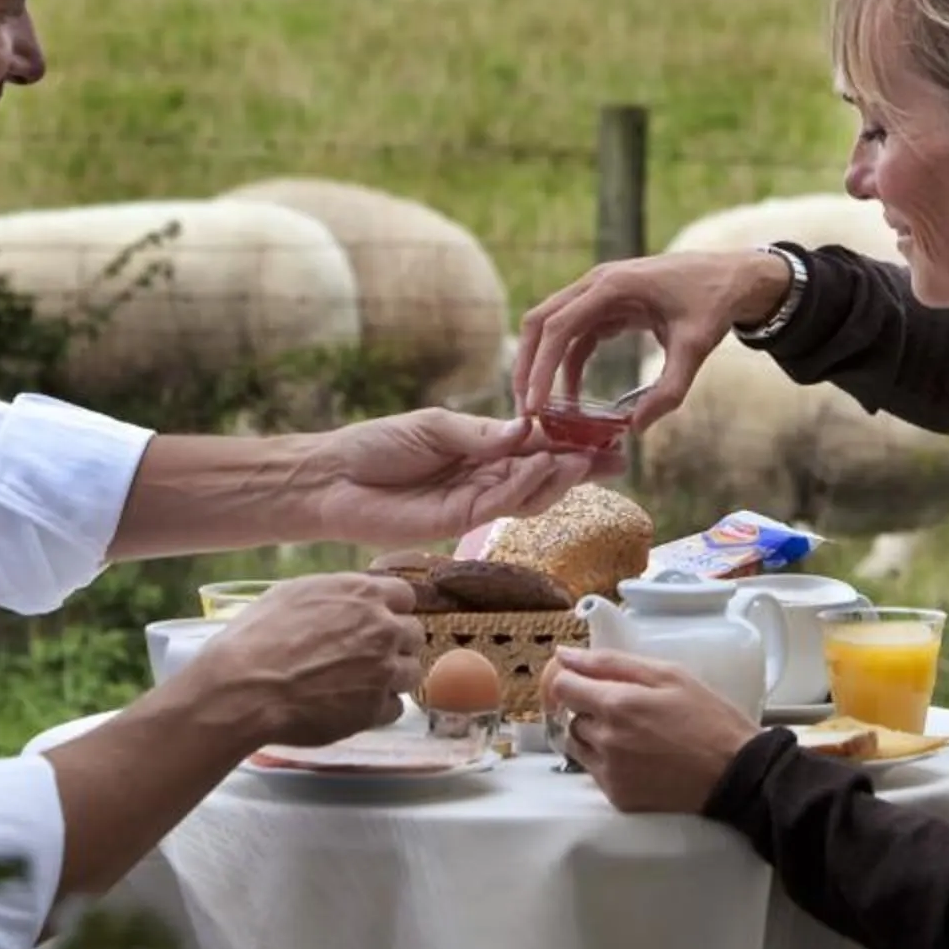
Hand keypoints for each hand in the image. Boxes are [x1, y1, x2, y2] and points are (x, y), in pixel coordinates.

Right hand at [193, 572, 423, 746]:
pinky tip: (354, 708)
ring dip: (392, 677)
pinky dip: (379, 709)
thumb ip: (334, 594)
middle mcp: (382, 628)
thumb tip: (346, 600)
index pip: (406, 596)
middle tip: (369, 656)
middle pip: (414, 634)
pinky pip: (395, 708)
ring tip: (362, 685)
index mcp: (362, 593)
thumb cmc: (257, 637)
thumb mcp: (293, 594)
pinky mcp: (375, 709)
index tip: (379, 621)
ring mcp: (383, 670)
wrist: (244, 687)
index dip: (392, 610)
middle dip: (396, 644)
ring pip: (411, 672)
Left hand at [307, 408, 623, 547]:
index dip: (570, 440)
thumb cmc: (377, 446)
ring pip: (529, 494)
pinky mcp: (458, 522)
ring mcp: (474, 502)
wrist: (333, 480)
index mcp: (481, 449)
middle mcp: (484, 477)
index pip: (535, 445)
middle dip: (580, 464)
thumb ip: (481, 433)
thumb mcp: (434, 426)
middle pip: (542, 473)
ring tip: (581, 457)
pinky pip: (499, 505)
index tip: (604, 434)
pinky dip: (521, 486)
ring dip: (557, 476)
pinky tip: (539, 466)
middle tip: (614, 455)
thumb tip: (527, 428)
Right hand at [510, 250, 787, 425]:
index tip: (533, 405)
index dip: (539, 367)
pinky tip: (570, 397)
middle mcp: (597, 283)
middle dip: (527, 365)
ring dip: (541, 365)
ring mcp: (600, 292)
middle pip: (541, 322)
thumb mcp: (695, 348)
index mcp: (613, 286)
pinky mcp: (607, 304)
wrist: (734, 278)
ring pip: (552, 327)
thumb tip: (635, 427)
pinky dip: (567, 364)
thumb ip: (668, 390)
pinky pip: (575, 334)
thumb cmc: (714, 304)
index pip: (559, 327)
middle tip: (523, 409)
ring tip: (538, 408)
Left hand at [541, 648, 758, 812]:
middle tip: (624, 706)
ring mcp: (610, 772)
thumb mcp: (668, 674)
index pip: (562, 686)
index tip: (582, 678)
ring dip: (593, 734)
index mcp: (617, 704)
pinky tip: (638, 756)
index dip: (569, 678)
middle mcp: (606, 740)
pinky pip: (595, 772)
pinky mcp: (618, 797)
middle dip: (588, 707)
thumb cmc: (708, 717)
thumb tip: (567, 654)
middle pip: (570, 716)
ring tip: (630, 732)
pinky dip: (607, 761)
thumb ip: (611, 662)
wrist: (735, 773)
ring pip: (578, 745)